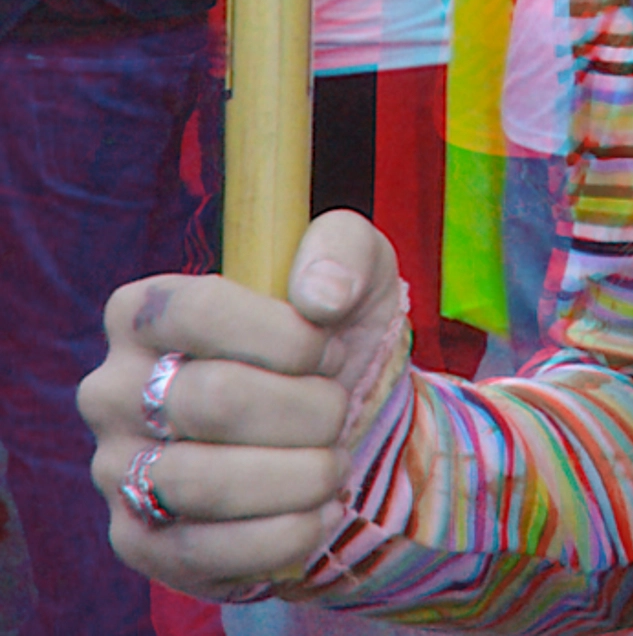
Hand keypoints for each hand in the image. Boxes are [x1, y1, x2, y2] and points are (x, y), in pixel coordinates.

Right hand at [79, 211, 404, 598]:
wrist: (334, 420)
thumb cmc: (330, 332)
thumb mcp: (353, 267)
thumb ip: (342, 249)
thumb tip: (320, 295)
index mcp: (145, 310)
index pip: (198, 311)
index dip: (284, 335)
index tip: (330, 345)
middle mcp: (113, 388)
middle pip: (212, 399)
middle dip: (308, 407)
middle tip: (337, 407)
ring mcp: (116, 467)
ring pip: (205, 481)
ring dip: (299, 473)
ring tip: (332, 460)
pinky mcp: (137, 540)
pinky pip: (203, 551)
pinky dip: (282, 533)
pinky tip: (320, 511)